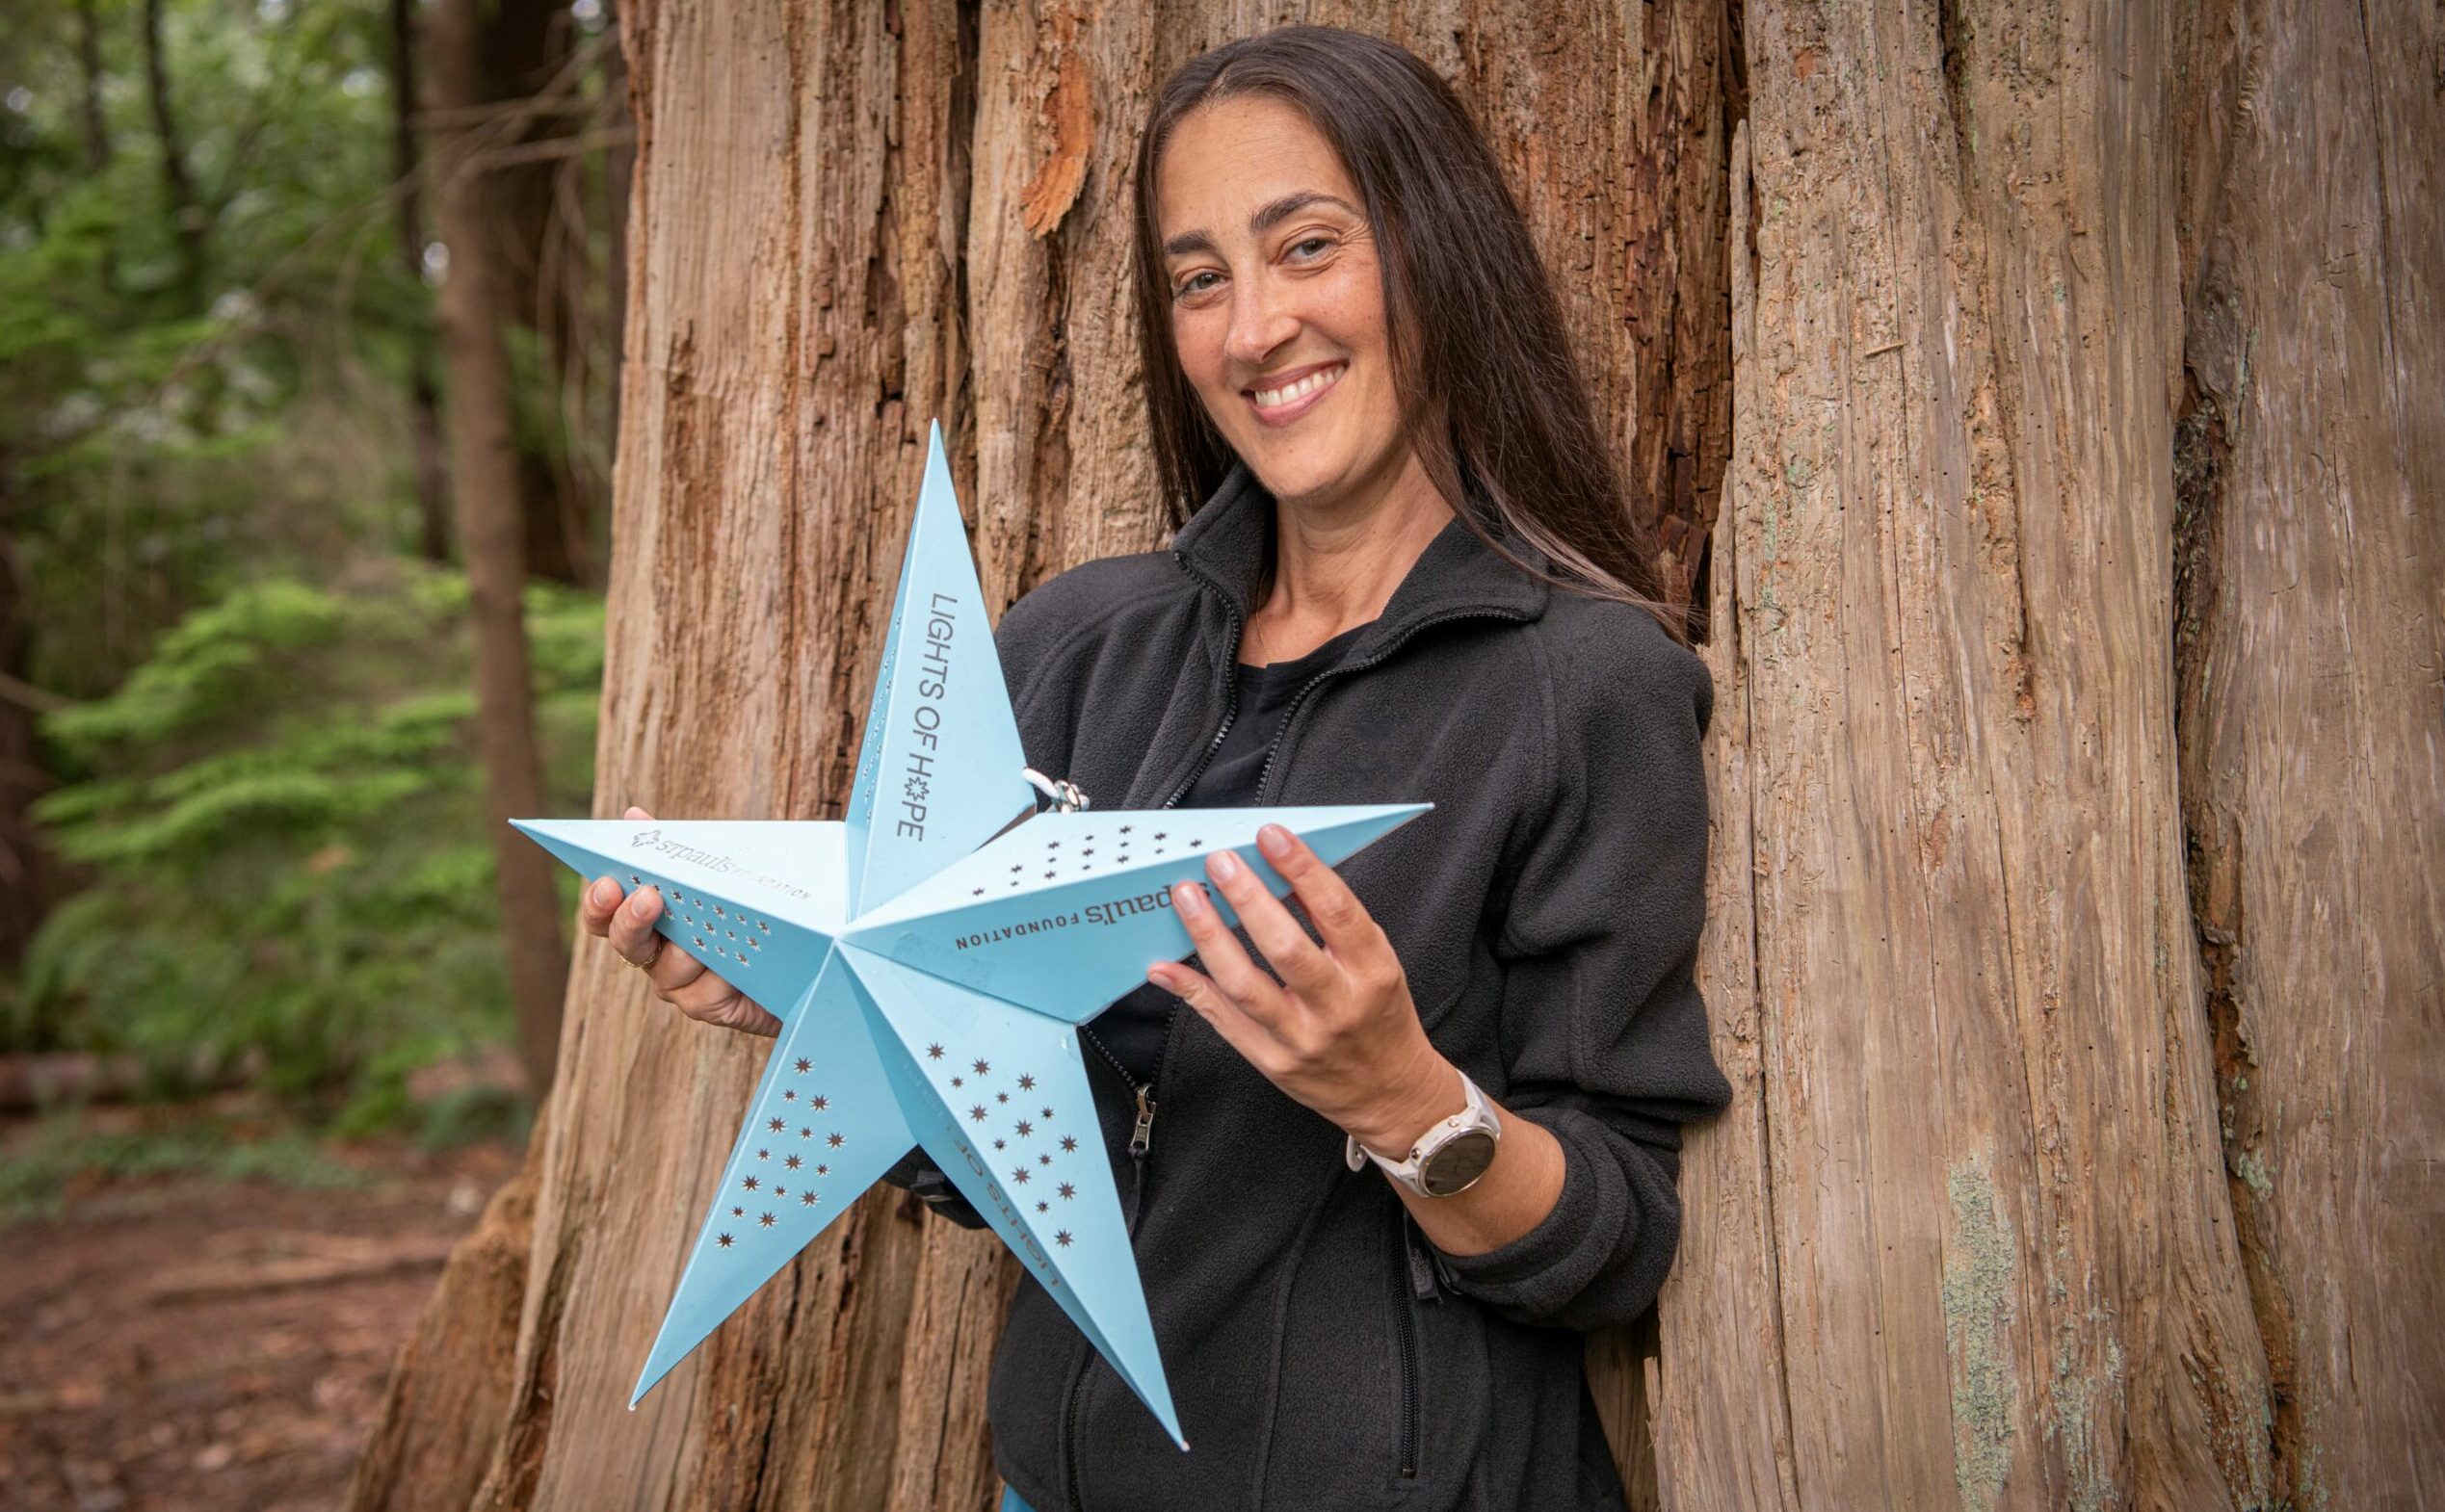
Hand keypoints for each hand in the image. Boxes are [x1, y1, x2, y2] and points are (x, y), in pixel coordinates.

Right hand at [575, 805, 782, 1037]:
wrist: (801, 955)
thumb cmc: (746, 907)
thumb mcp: (714, 872)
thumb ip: (671, 849)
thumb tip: (632, 816)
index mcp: (646, 919)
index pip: (604, 914)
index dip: (597, 901)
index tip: (606, 882)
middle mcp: (654, 954)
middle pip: (628, 942)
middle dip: (633, 919)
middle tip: (651, 898)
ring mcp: (679, 985)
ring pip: (670, 969)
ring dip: (689, 950)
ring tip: (713, 930)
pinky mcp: (709, 1007)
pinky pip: (705, 995)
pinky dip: (723, 978)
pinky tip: (741, 966)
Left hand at [1149, 823, 1462, 1156]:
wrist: (1390, 1093)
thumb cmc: (1380, 1017)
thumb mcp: (1378, 963)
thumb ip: (1335, 924)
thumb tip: (1282, 873)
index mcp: (1373, 972)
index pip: (1337, 911)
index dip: (1302, 869)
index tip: (1271, 836)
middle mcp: (1338, 1006)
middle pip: (1286, 947)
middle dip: (1247, 898)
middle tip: (1219, 862)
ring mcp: (1302, 1039)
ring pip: (1247, 985)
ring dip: (1210, 936)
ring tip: (1187, 898)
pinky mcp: (1273, 1062)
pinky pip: (1224, 1021)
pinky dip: (1192, 990)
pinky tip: (1166, 965)